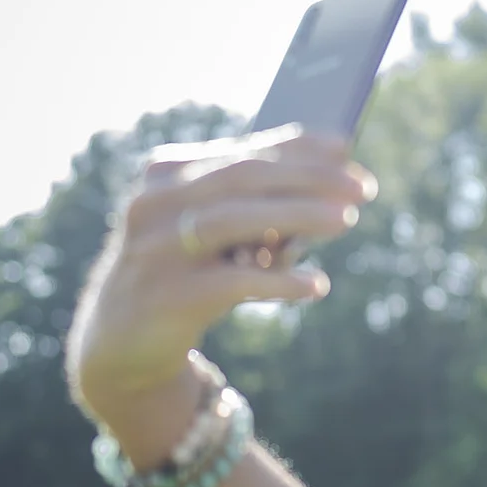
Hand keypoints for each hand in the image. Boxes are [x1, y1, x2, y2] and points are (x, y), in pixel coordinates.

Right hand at [67, 129, 375, 428]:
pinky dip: (278, 281)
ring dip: (296, 215)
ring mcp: (156, 249)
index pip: (242, 151)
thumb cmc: (188, 272)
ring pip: (233, 219)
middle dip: (308, 178)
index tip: (346, 146)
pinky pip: (231, 283)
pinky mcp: (166, 297)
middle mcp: (156, 204)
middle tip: (364, 187)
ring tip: (347, 219)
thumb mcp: (218, 234)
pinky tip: (316, 284)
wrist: (122, 340)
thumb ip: (261, 208)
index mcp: (167, 174)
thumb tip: (334, 189)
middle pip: (242, 178)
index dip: (298, 147)